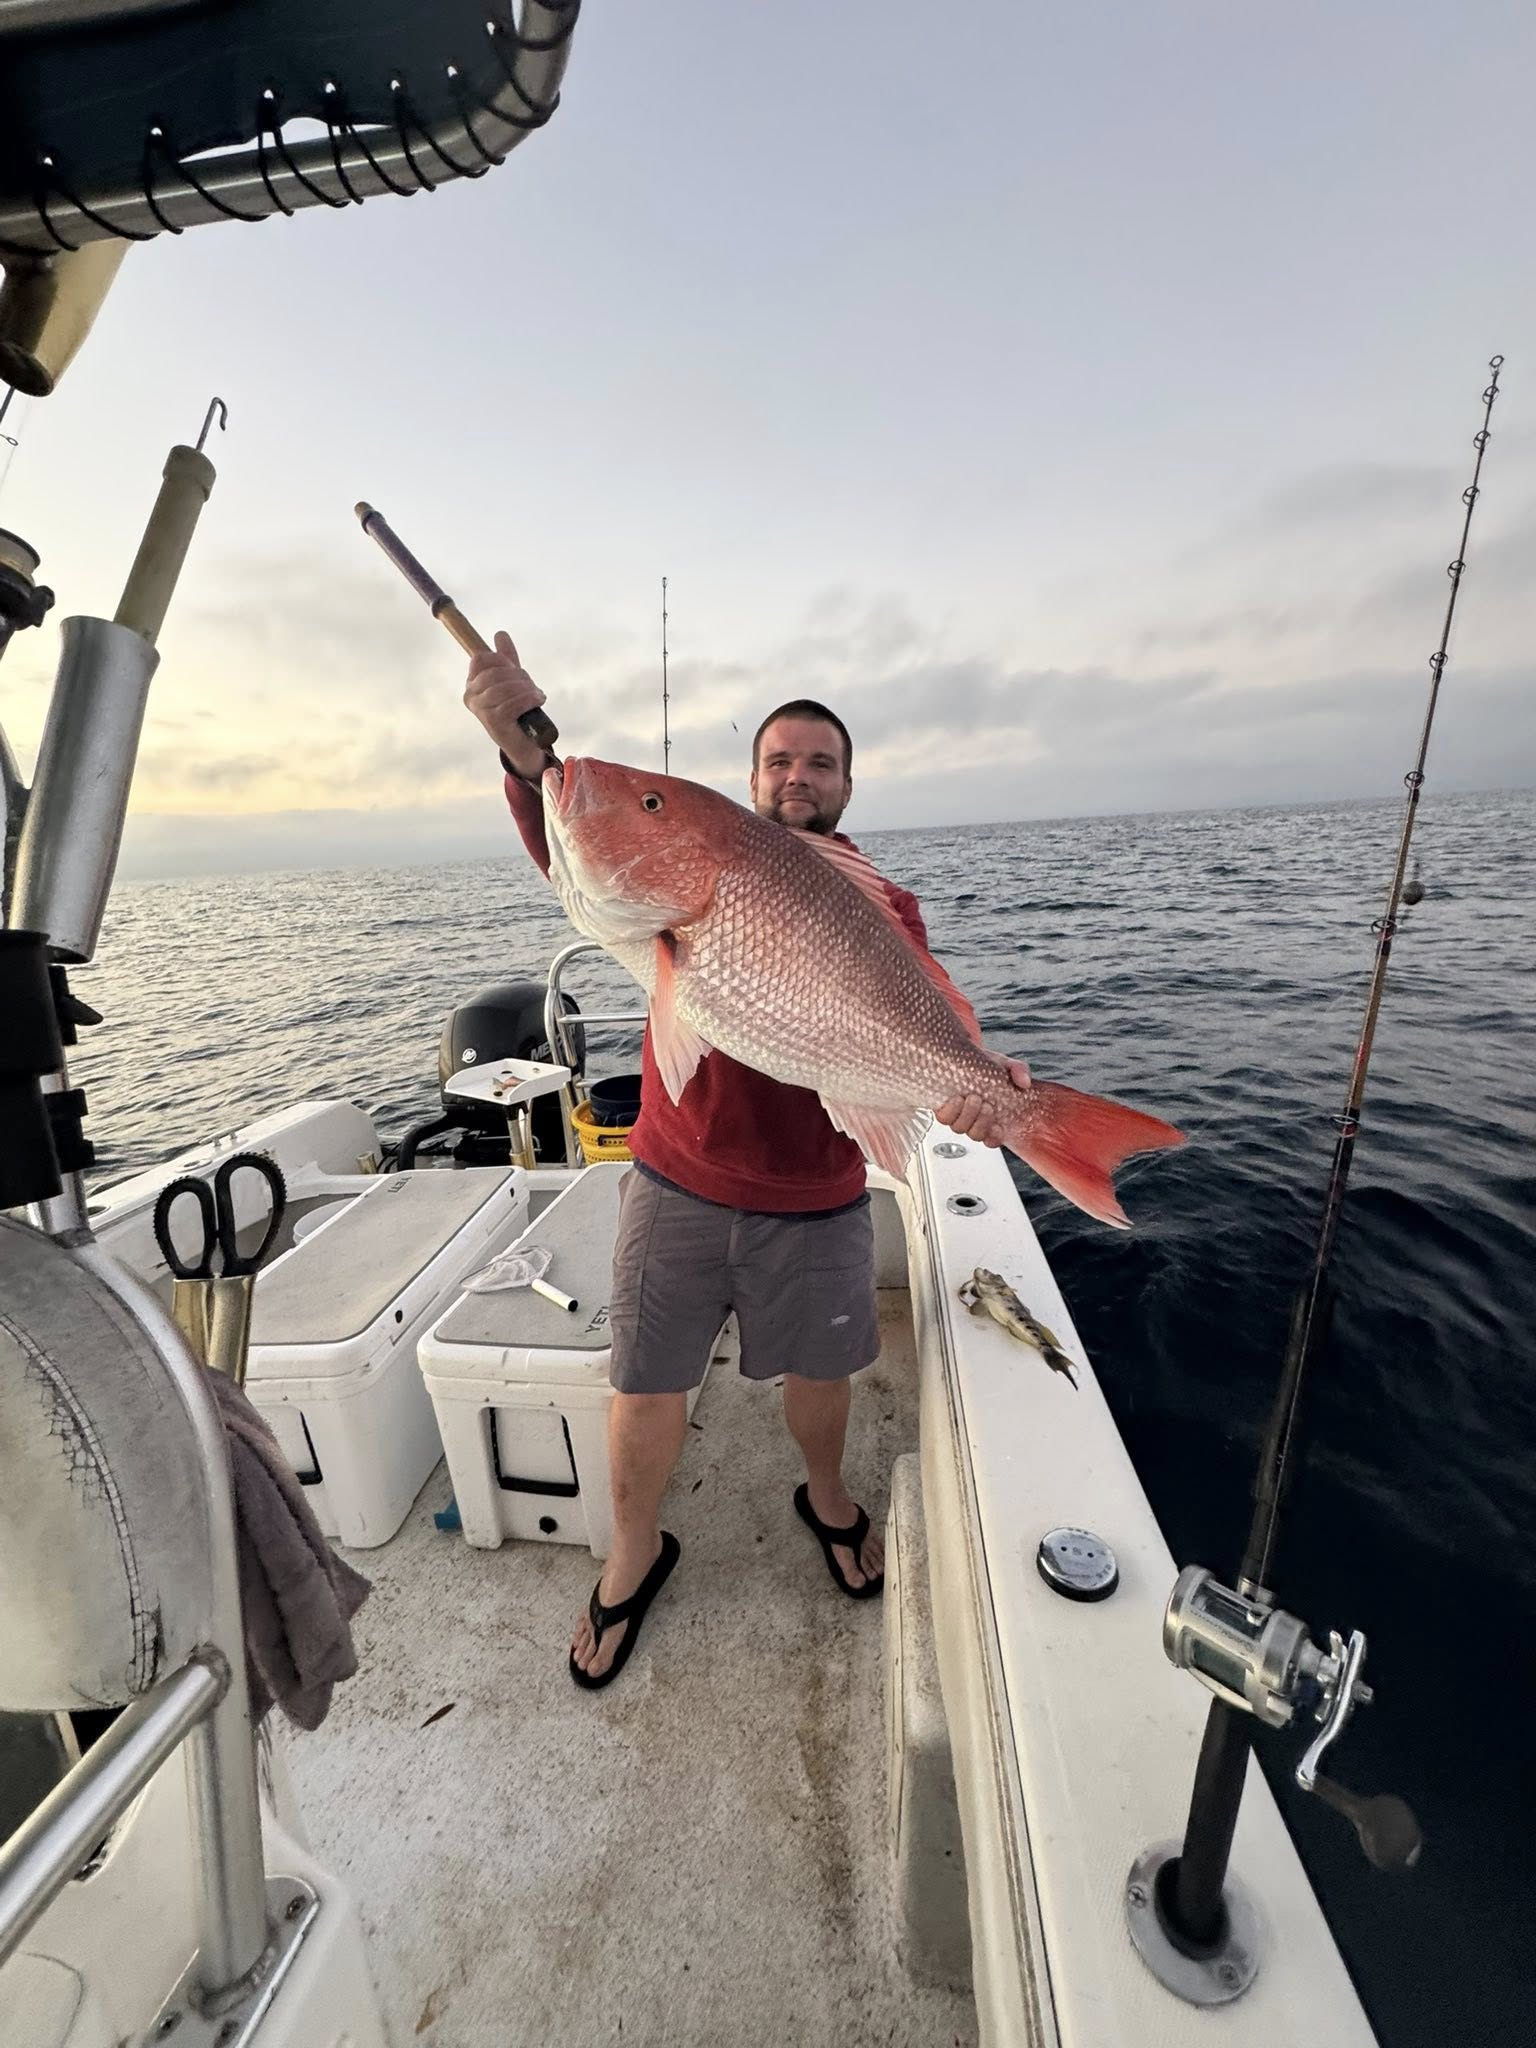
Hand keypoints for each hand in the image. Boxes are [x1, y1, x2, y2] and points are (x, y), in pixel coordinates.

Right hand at [464, 629, 548, 779]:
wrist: (524, 744)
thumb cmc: (516, 711)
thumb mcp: (512, 680)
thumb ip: (506, 659)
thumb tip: (500, 634)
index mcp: (471, 685)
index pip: (481, 659)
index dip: (502, 660)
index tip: (516, 671)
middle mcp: (471, 697)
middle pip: (495, 672)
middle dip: (518, 676)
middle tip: (532, 686)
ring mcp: (481, 710)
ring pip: (505, 687)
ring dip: (526, 688)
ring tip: (536, 695)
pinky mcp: (494, 722)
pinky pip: (513, 702)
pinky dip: (529, 699)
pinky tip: (538, 701)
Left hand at [936, 1058, 1030, 1147]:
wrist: (963, 1054)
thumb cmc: (984, 1064)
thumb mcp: (1005, 1065)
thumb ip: (1019, 1071)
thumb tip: (1025, 1082)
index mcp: (990, 1116)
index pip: (992, 1139)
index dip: (994, 1138)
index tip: (999, 1127)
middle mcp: (972, 1119)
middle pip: (976, 1135)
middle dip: (982, 1123)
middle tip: (986, 1105)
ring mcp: (957, 1115)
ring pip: (960, 1129)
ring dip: (967, 1116)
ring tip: (972, 1098)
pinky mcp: (942, 1107)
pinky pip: (943, 1118)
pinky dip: (951, 1111)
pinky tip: (957, 1099)